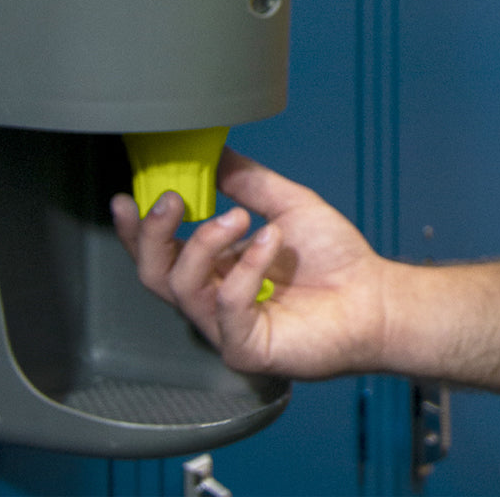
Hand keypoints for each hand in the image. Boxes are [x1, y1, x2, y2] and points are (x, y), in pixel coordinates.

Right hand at [111, 148, 390, 378]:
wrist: (374, 295)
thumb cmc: (333, 256)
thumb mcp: (285, 203)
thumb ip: (247, 181)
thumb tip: (213, 151)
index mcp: (213, 267)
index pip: (159, 251)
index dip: (135, 228)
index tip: (125, 197)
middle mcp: (211, 298)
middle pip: (152, 273)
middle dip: (153, 234)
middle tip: (174, 200)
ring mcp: (225, 326)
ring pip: (182, 288)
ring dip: (205, 242)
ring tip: (241, 218)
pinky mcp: (246, 348)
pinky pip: (226, 307)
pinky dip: (244, 267)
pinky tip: (269, 241)